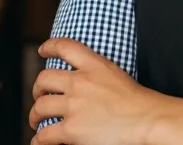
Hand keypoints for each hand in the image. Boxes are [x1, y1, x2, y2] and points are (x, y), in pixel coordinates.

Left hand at [31, 38, 164, 144]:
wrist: (148, 120)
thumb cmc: (141, 103)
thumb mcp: (118, 76)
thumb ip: (100, 76)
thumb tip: (87, 89)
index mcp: (95, 66)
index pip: (66, 47)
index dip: (50, 46)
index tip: (42, 50)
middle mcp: (80, 83)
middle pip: (44, 79)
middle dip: (37, 89)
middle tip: (39, 97)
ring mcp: (74, 106)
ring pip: (40, 107)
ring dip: (34, 116)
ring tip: (36, 121)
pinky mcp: (71, 129)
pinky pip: (44, 135)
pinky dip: (38, 140)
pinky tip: (39, 142)